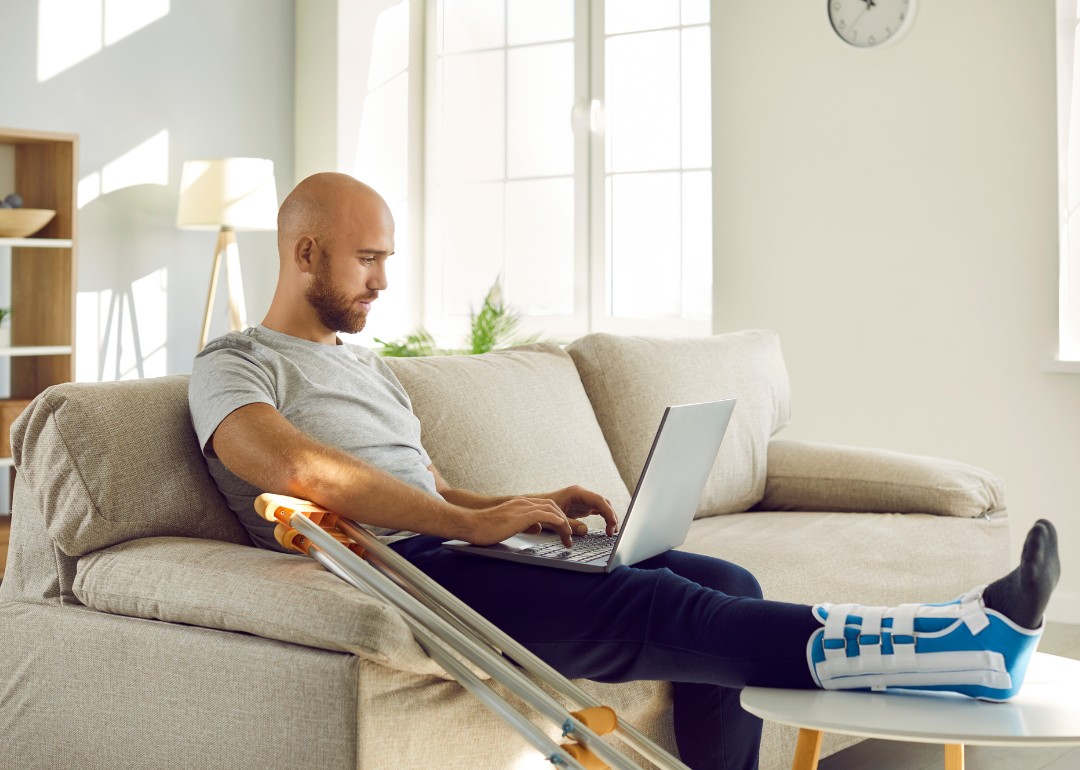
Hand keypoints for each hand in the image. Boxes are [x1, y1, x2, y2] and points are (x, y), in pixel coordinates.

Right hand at [462, 497, 577, 546]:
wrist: (471, 524)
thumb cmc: (485, 528)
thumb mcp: (509, 526)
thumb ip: (524, 524)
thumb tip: (537, 527)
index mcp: (520, 504)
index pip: (546, 506)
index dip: (558, 518)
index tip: (564, 531)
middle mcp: (523, 503)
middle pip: (552, 506)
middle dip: (564, 521)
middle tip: (570, 536)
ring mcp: (523, 507)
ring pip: (552, 510)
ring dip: (564, 524)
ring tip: (569, 537)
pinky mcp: (522, 515)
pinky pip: (547, 515)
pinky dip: (559, 522)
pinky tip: (564, 530)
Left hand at [535, 485, 617, 537]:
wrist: (535, 507)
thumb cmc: (542, 510)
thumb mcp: (555, 518)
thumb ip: (570, 524)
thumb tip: (585, 531)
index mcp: (576, 492)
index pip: (598, 500)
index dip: (608, 511)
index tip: (612, 522)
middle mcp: (582, 495)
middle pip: (603, 503)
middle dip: (611, 516)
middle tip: (613, 531)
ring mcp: (584, 500)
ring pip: (602, 507)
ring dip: (609, 518)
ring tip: (611, 532)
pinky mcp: (583, 507)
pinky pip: (598, 510)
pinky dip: (604, 518)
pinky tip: (607, 527)